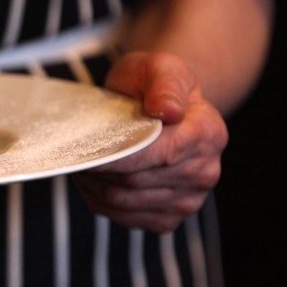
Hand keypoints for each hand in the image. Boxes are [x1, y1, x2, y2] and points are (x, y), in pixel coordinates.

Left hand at [72, 51, 227, 232]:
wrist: (162, 107)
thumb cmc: (156, 85)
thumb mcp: (161, 67)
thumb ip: (165, 84)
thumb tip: (169, 110)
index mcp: (209, 134)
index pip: (160, 154)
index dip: (120, 156)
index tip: (88, 151)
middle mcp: (205, 172)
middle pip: (136, 181)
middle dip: (100, 168)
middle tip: (77, 151)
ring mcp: (188, 200)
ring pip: (124, 202)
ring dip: (94, 184)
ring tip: (83, 162)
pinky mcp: (167, 219)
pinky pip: (122, 217)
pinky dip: (99, 200)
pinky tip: (93, 179)